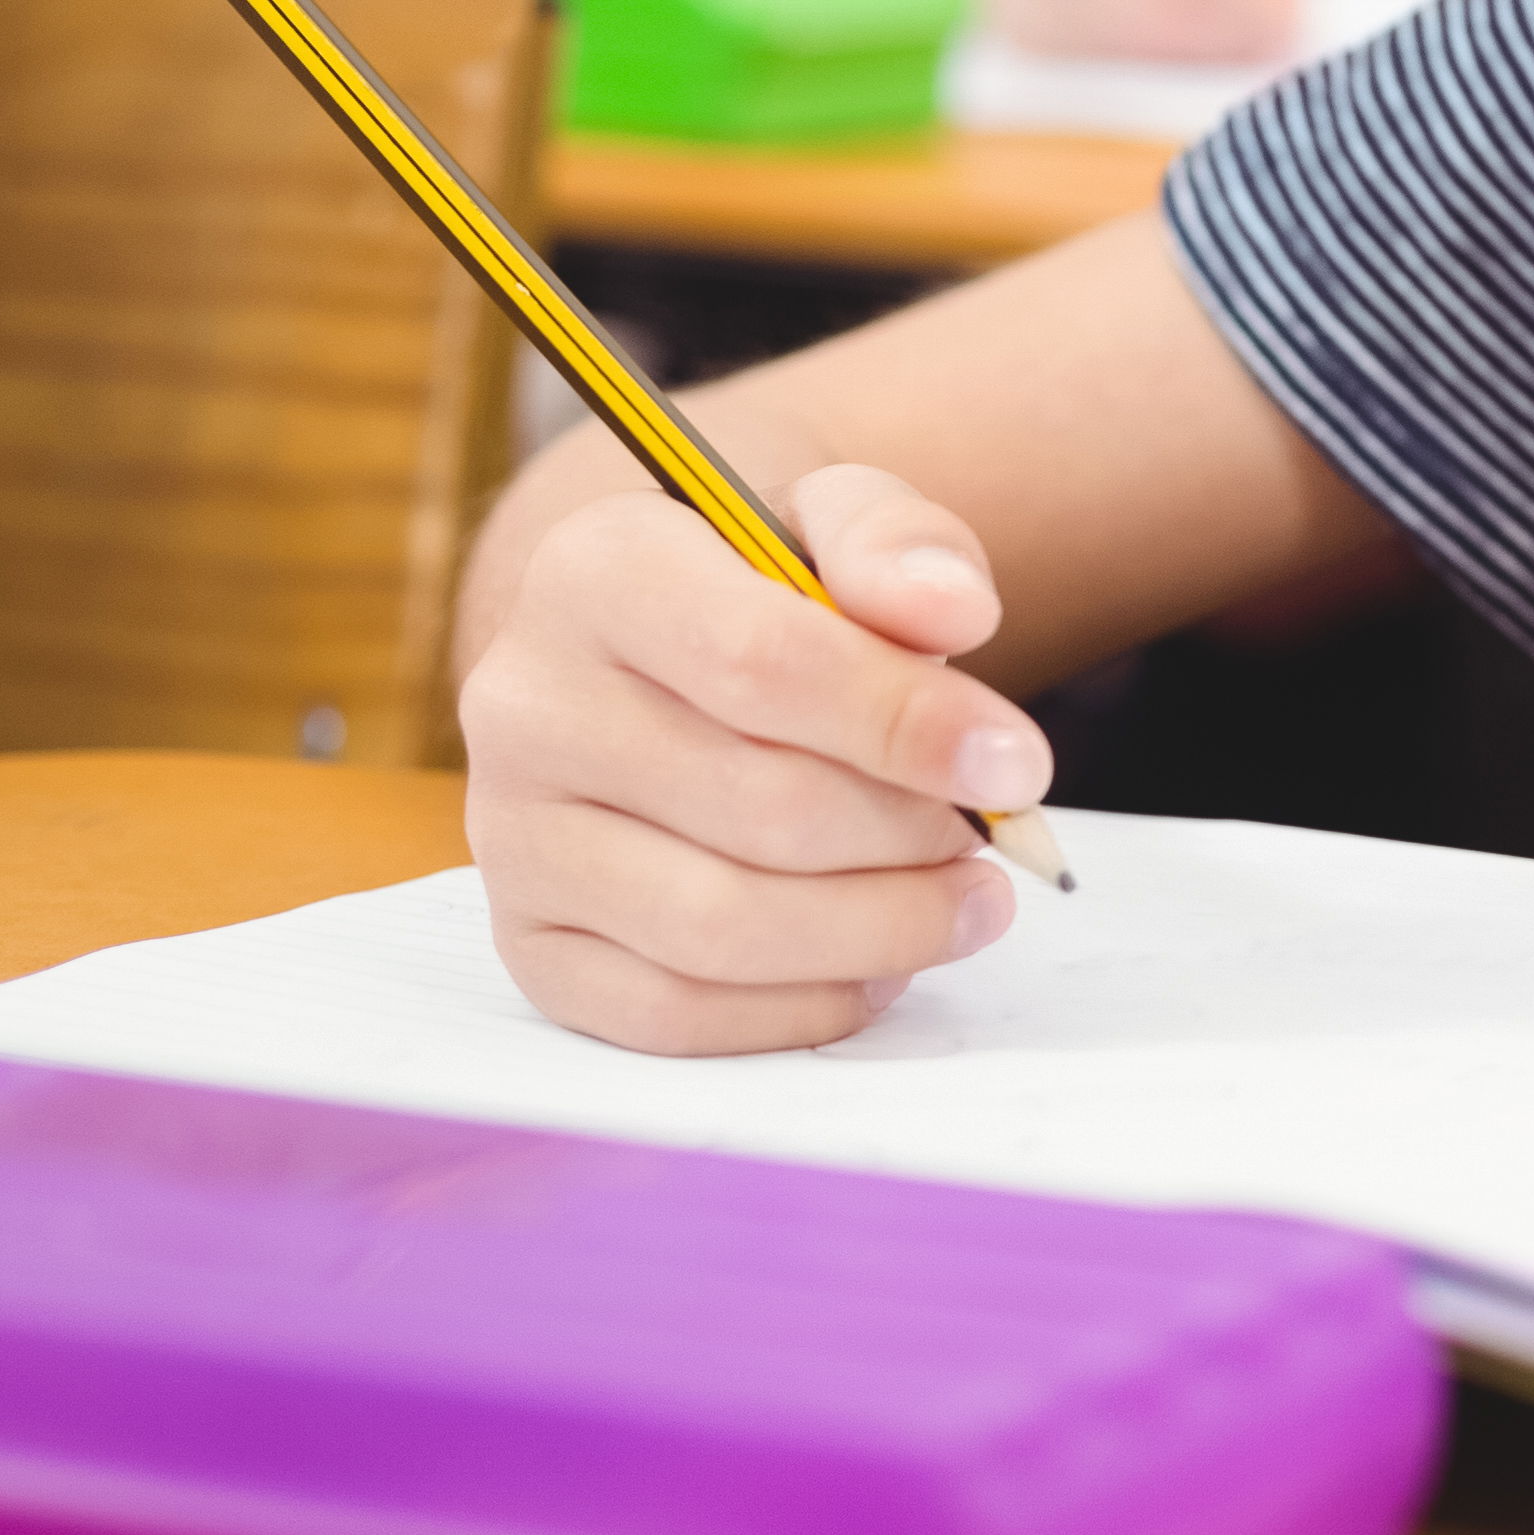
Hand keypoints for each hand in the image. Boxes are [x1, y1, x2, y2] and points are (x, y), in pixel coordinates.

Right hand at [455, 462, 1056, 1052]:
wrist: (663, 654)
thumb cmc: (771, 590)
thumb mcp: (842, 521)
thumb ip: (902, 545)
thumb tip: (952, 614)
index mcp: (598, 573)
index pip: (760, 661)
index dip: (905, 724)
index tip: (1018, 766)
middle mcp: (529, 705)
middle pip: (757, 808)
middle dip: (909, 835)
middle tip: (989, 837)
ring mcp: (514, 837)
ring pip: (717, 927)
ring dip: (878, 929)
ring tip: (964, 899)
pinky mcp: (530, 945)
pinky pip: (672, 1013)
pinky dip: (804, 1005)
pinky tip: (880, 963)